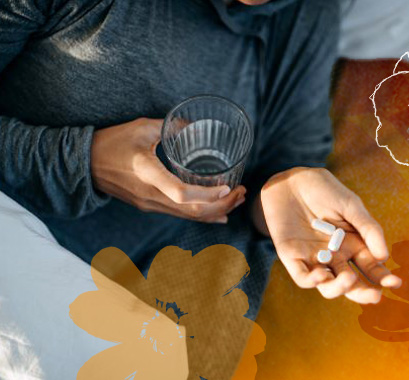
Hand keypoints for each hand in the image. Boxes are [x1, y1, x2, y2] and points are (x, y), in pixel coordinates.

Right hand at [91, 118, 245, 222]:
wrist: (85, 165)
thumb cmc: (112, 142)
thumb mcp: (142, 127)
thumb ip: (171, 127)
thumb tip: (196, 126)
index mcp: (148, 173)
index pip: (181, 194)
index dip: (208, 195)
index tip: (228, 186)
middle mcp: (150, 195)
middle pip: (192, 210)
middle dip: (222, 204)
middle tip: (243, 192)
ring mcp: (150, 204)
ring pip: (188, 216)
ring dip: (215, 211)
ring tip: (237, 201)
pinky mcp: (150, 206)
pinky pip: (180, 215)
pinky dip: (201, 215)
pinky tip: (219, 215)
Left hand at [261, 167, 389, 303]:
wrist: (292, 180)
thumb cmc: (324, 190)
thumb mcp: (351, 206)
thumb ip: (368, 228)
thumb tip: (384, 256)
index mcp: (354, 245)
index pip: (371, 268)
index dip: (383, 277)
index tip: (396, 283)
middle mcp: (336, 257)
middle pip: (351, 283)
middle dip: (364, 293)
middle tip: (375, 296)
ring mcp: (315, 259)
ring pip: (328, 286)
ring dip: (339, 288)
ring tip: (349, 279)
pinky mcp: (293, 258)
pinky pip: (302, 277)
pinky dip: (311, 280)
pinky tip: (321, 274)